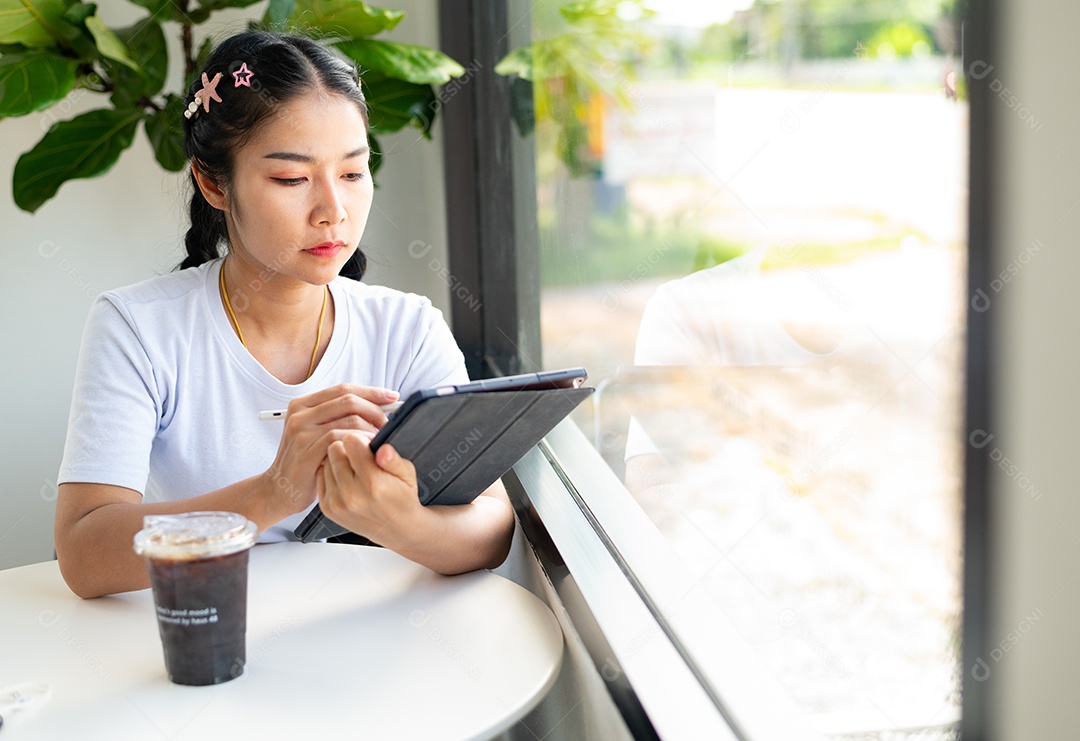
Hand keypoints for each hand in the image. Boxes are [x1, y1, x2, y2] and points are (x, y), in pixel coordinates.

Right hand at [264, 384, 398, 517]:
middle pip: (348, 400)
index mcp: (303, 405)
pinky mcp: (306, 452)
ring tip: (380, 438)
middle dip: (375, 409)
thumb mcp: (315, 432)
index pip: (344, 389)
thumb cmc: (305, 460)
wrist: (279, 488)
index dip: (372, 392)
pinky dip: (360, 442)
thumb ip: (338, 416)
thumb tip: (376, 403)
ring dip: (371, 427)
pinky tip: (368, 449)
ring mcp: (301, 432)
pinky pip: (341, 440)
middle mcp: (300, 414)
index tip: (392, 397)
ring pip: (348, 419)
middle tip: (387, 423)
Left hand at [317, 436, 422, 546]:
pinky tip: (347, 480)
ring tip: (355, 471)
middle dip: (348, 449)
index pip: (351, 442)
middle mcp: (351, 495)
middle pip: (335, 449)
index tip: (368, 445)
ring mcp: (336, 503)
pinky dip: (331, 474)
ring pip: (326, 461)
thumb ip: (394, 460)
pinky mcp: (327, 507)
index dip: (361, 438)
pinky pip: (320, 475)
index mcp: (373, 484)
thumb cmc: (401, 498)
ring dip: (338, 461)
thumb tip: (383, 449)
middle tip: (362, 458)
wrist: (396, 529)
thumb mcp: (408, 475)